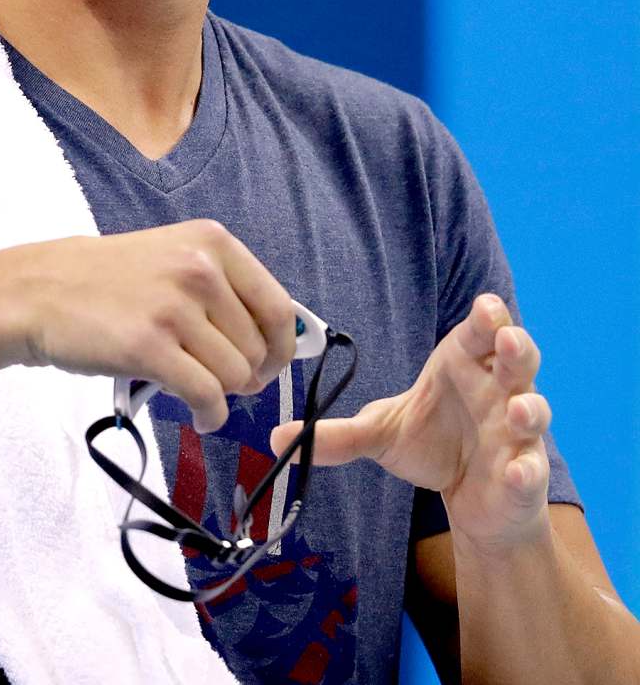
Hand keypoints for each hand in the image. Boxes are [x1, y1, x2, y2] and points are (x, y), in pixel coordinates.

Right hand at [8, 220, 295, 432]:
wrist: (39, 291)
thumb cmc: (107, 281)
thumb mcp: (173, 258)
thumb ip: (225, 289)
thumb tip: (277, 345)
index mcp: (212, 243)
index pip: (278, 307)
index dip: (281, 348)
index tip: (268, 366)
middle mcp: (199, 269)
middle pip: (257, 349)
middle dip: (245, 376)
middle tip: (218, 381)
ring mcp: (174, 307)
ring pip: (234, 376)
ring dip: (222, 396)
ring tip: (197, 392)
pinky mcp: (149, 346)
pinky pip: (206, 395)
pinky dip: (210, 415)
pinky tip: (199, 416)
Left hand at [270, 294, 552, 550]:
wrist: (471, 500)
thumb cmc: (432, 446)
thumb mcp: (381, 433)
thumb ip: (338, 433)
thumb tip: (276, 435)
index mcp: (465, 365)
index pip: (480, 330)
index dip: (486, 317)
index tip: (483, 309)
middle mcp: (498, 391)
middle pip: (518, 357)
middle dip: (516, 346)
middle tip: (505, 340)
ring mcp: (516, 433)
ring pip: (534, 409)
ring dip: (528, 408)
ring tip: (515, 410)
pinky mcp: (524, 475)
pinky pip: (530, 469)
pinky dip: (525, 469)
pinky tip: (515, 471)